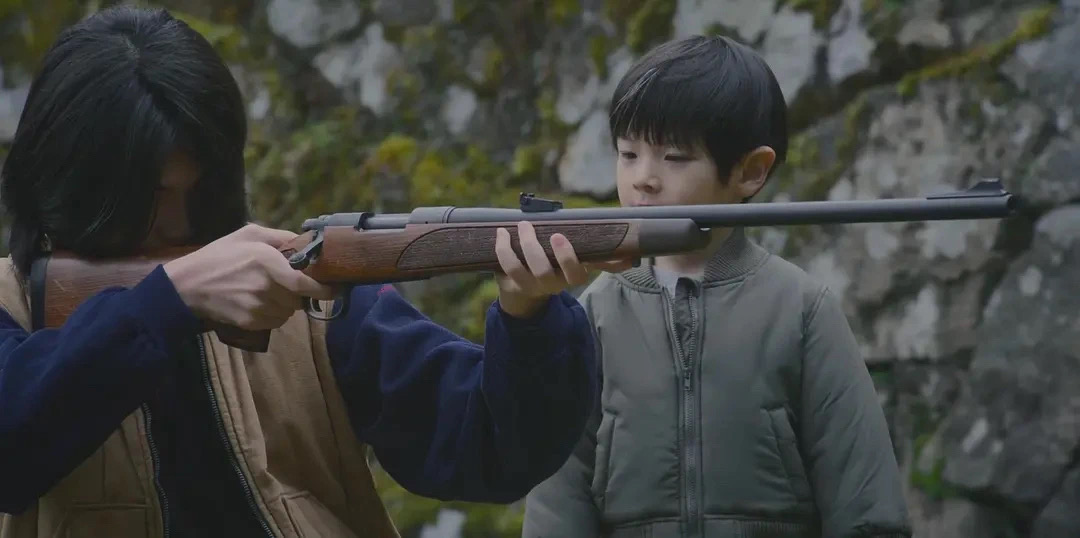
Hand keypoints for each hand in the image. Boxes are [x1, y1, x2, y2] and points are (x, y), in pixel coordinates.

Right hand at [163, 224, 335, 329]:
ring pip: (289, 311)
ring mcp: (257, 307)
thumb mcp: (248, 234)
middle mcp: (265, 287)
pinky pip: (276, 321)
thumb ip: (280, 236)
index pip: (304, 283)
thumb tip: (307, 242)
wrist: (187, 285)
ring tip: (268, 291)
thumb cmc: (220, 255)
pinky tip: (259, 301)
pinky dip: (274, 313)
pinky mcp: (250, 323)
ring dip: (286, 303)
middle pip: (299, 298)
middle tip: (286, 282)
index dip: (324, 289)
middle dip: (299, 292)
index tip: (335, 289)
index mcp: (267, 262)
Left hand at [493, 221, 634, 317]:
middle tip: (538, 228)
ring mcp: (535, 285)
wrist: (525, 291)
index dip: (569, 258)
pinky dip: (503, 248)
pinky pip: (509, 267)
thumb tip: (630, 258)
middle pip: (550, 272)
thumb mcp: (579, 261)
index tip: (560, 237)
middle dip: (544, 250)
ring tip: (521, 226)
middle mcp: (556, 283)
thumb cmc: (557, 265)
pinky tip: (501, 233)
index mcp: (574, 275)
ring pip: (528, 269)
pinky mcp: (516, 283)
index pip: (579, 272)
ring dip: (524, 245)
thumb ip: (602, 259)